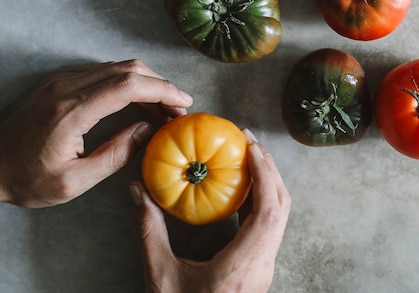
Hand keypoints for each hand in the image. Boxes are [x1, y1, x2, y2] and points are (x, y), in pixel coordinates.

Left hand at [0, 59, 191, 207]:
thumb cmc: (24, 178)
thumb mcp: (73, 182)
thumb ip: (115, 155)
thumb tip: (148, 131)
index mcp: (71, 111)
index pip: (129, 85)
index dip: (163, 90)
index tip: (183, 103)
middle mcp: (68, 85)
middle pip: (128, 69)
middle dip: (160, 85)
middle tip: (178, 108)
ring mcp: (62, 77)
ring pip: (118, 66)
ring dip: (146, 83)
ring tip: (162, 109)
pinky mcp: (59, 78)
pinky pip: (103, 71)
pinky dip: (127, 82)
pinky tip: (136, 103)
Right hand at [130, 131, 290, 292]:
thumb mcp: (159, 277)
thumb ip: (148, 231)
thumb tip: (137, 189)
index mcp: (242, 268)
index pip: (269, 211)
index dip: (265, 173)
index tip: (251, 145)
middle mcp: (261, 266)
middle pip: (282, 207)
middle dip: (270, 168)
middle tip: (248, 140)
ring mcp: (264, 269)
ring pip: (280, 216)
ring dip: (268, 181)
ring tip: (248, 155)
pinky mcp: (259, 269)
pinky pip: (270, 226)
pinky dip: (262, 198)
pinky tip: (241, 186)